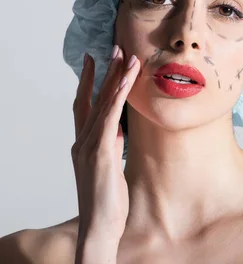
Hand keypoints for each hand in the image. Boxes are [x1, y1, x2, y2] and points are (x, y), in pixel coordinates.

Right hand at [71, 45, 139, 244]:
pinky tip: (126, 81)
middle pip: (92, 98)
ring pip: (102, 103)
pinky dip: (117, 97)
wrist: (100, 227)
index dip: (90, 82)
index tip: (96, 61)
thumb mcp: (110, 168)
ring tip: (127, 55)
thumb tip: (119, 131)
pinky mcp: (100, 152)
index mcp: (84, 145)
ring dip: (115, 78)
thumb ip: (111, 147)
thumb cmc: (108, 201)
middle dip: (104, 72)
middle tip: (115, 48)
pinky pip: (110, 118)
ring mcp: (89, 146)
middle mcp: (83, 141)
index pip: (85, 106)